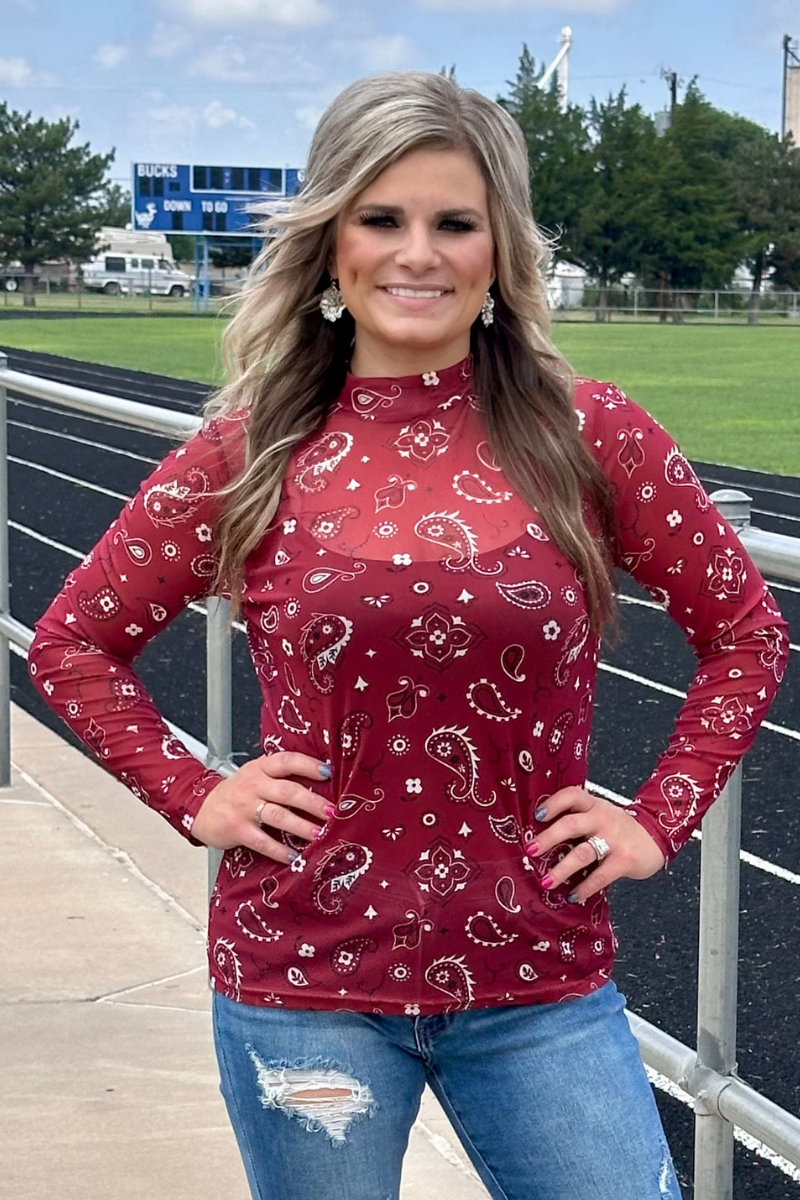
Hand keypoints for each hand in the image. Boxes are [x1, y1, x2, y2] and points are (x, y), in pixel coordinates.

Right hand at [192, 751, 332, 863]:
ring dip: (301, 826)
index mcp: (261, 768)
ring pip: (278, 816)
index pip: (287, 761)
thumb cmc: (237, 792)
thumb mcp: (255, 775)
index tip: (328, 773)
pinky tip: (294, 856)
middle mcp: (253, 785)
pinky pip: (262, 841)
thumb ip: (280, 776)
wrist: (201, 808)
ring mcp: (244, 807)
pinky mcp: (237, 829)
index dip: (308, 765)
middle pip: (288, 791)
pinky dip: (280, 850)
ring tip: (320, 834)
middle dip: (312, 802)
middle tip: (332, 812)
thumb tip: (321, 785)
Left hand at [524, 785, 665, 903]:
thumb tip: (539, 839)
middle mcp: (602, 818)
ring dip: (561, 869)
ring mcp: (614, 839)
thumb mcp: (599, 815)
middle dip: (548, 838)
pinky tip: (573, 895)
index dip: (553, 803)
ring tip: (546, 882)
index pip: (572, 795)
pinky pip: (600, 875)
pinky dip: (584, 887)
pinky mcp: (624, 860)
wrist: (655, 836)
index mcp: (593, 804)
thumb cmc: (618, 828)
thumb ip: (577, 820)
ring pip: (582, 853)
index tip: (537, 815)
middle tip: (531, 851)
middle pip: (571, 824)